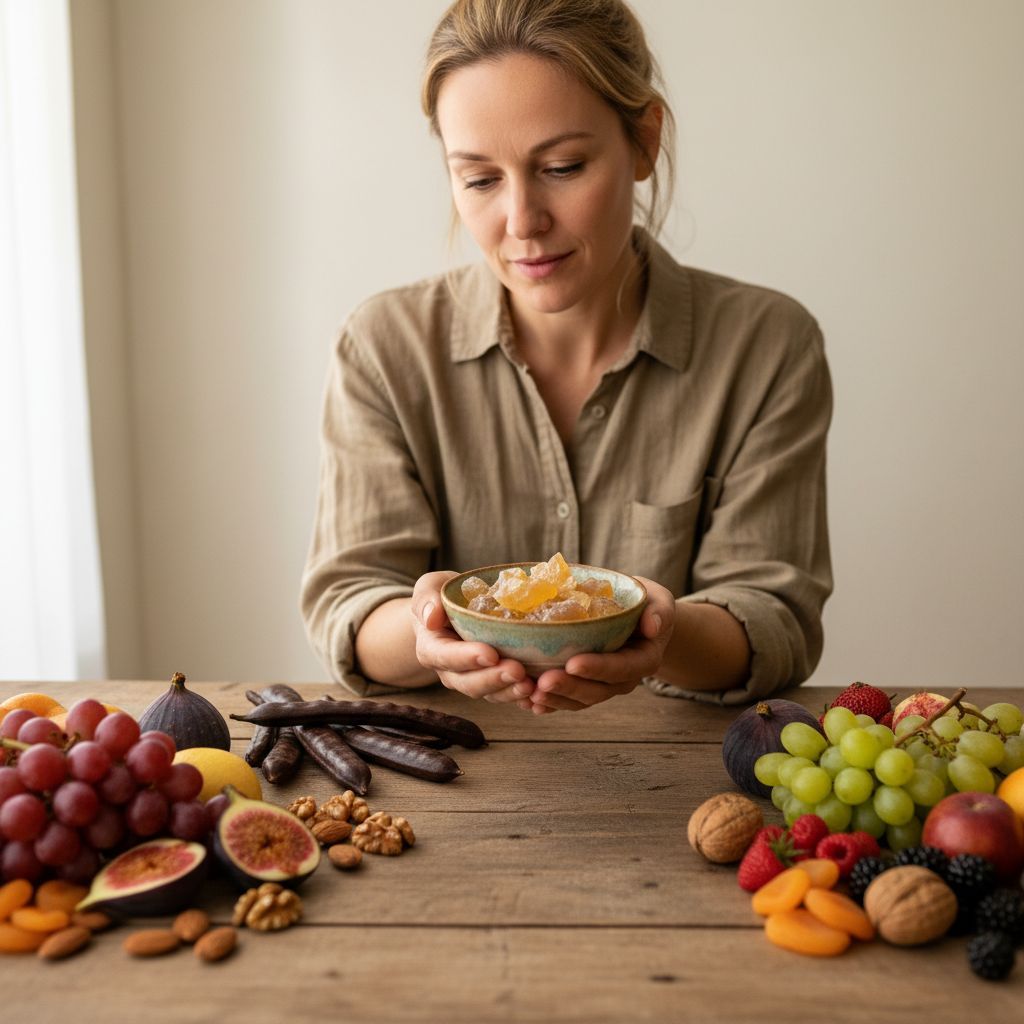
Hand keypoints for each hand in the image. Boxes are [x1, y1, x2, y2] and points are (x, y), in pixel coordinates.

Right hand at [410, 571, 536, 704]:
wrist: (456, 612)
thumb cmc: (443, 596)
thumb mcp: (431, 588)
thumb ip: (427, 599)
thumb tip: (431, 617)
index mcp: (432, 648)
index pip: (446, 656)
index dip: (467, 658)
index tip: (490, 654)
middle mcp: (451, 671)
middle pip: (469, 682)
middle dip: (494, 679)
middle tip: (517, 671)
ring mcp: (473, 680)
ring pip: (490, 694)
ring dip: (510, 691)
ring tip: (531, 685)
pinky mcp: (494, 684)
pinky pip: (506, 695)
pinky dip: (522, 698)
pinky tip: (539, 695)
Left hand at [524, 576, 675, 714]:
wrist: (638, 619)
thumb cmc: (645, 604)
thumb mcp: (658, 600)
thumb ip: (659, 611)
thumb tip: (651, 626)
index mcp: (643, 659)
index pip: (621, 667)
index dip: (598, 668)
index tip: (573, 663)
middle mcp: (623, 679)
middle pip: (596, 690)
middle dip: (569, 688)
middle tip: (542, 682)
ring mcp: (604, 686)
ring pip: (580, 701)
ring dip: (555, 700)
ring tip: (530, 693)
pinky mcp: (586, 687)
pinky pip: (568, 701)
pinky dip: (549, 704)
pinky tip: (527, 703)